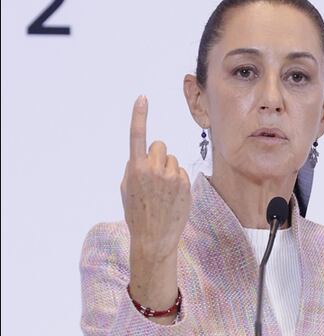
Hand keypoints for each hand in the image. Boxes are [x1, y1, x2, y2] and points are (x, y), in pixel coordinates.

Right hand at [121, 96, 190, 262]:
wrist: (154, 237)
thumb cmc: (138, 212)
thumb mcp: (127, 188)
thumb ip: (134, 168)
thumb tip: (143, 155)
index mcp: (135, 169)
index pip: (137, 136)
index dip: (139, 116)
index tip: (142, 98)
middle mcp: (154, 169)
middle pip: (159, 145)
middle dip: (157, 155)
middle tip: (154, 175)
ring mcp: (171, 176)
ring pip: (172, 159)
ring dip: (168, 169)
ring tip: (163, 190)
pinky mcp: (185, 184)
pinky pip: (181, 171)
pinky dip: (177, 180)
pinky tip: (172, 196)